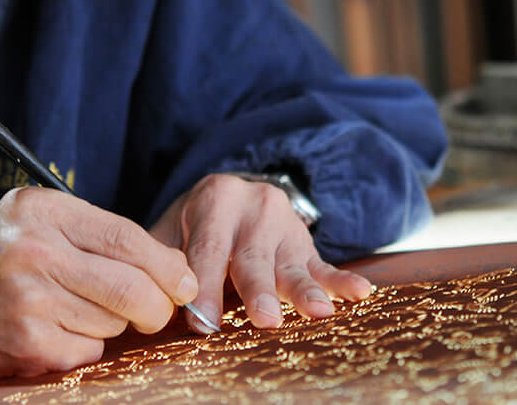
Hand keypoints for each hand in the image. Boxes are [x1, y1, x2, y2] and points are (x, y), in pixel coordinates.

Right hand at [0, 187, 197, 378]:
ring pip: (112, 321)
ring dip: (112, 325)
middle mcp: (37, 251)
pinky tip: (56, 333)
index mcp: (45, 211)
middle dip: (157, 305)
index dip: (167, 264)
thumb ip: (92, 232)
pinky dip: (84, 346)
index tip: (186, 281)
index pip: (127, 237)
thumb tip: (168, 264)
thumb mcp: (33, 220)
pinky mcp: (25, 341)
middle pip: (130, 285)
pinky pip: (86, 349)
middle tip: (157, 312)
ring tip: (77, 312)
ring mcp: (29, 298)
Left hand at [150, 174, 371, 333]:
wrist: (235, 195)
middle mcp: (254, 206)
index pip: (208, 249)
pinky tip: (362, 293)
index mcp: (215, 200)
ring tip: (317, 312)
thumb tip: (154, 298)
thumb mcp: (172, 229)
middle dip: (258, 290)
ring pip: (292, 265)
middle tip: (263, 319)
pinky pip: (324, 266)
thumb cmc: (195, 225)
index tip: (203, 322)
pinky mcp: (306, 245)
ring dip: (303, 292)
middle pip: (254, 257)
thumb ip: (164, 259)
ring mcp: (285, 225)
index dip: (205, 287)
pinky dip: (342, 283)